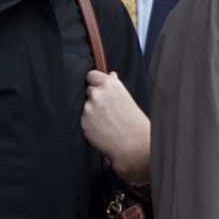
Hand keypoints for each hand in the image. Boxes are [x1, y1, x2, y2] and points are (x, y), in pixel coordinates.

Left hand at [79, 70, 151, 188]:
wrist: (134, 144)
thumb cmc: (135, 122)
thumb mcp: (127, 98)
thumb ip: (114, 85)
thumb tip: (110, 75)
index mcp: (110, 84)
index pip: (91, 75)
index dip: (94, 82)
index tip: (97, 87)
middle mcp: (97, 93)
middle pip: (88, 90)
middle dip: (94, 97)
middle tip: (106, 109)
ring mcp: (88, 107)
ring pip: (85, 106)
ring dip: (91, 111)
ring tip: (105, 122)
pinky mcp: (83, 121)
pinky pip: (83, 119)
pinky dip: (90, 123)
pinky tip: (101, 129)